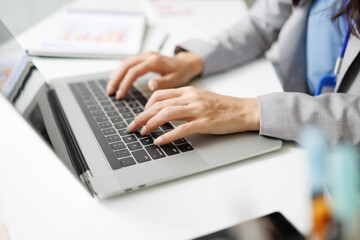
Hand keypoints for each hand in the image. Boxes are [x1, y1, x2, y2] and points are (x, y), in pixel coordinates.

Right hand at [106, 51, 202, 98]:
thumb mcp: (175, 80)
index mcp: (154, 61)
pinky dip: (120, 71)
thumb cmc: (181, 72)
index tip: (120, 95)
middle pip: (125, 65)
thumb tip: (151, 85)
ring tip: (110, 88)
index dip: (125, 84)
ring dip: (116, 75)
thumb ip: (162, 82)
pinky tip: (116, 79)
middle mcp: (147, 56)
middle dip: (116, 79)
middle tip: (110, 92)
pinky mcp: (143, 57)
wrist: (185, 63)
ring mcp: (144, 55)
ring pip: (125, 63)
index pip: (134, 72)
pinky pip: (128, 63)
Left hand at [126, 86, 260, 144]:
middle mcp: (190, 97)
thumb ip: (183, 101)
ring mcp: (197, 109)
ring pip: (166, 114)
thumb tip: (164, 110)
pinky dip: (168, 135)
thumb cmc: (222, 106)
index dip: (146, 106)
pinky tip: (159, 141)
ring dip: (150, 124)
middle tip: (131, 126)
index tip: (140, 115)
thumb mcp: (200, 98)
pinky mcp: (204, 123)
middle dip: (141, 116)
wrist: (243, 110)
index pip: (159, 94)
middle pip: (158, 104)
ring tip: (142, 133)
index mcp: (188, 90)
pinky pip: (181, 129)